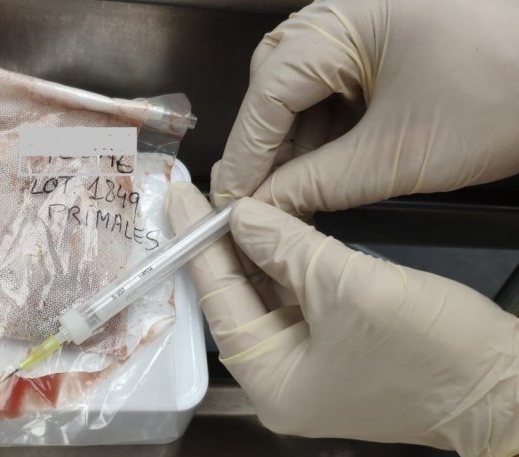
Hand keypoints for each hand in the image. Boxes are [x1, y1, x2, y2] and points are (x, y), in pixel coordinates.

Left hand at [167, 183, 518, 455]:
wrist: (505, 386)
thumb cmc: (430, 349)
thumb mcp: (348, 287)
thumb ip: (286, 246)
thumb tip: (241, 214)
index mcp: (270, 381)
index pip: (218, 300)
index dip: (196, 243)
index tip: (178, 197)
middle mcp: (280, 377)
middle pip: (238, 297)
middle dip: (220, 243)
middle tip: (197, 191)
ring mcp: (308, 363)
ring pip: (267, 293)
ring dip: (253, 247)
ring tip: (228, 198)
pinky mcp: (335, 346)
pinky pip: (296, 297)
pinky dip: (285, 260)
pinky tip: (272, 223)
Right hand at [212, 0, 518, 213]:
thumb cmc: (503, 94)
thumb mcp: (400, 153)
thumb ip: (321, 183)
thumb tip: (265, 207)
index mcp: (340, 21)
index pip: (268, 92)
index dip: (245, 153)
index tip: (230, 202)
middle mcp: (342, 12)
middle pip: (276, 82)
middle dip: (266, 144)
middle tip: (257, 198)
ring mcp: (365, 23)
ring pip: (304, 85)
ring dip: (296, 139)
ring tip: (293, 191)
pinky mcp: (386, 41)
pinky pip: (337, 84)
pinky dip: (327, 127)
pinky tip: (324, 166)